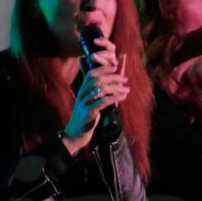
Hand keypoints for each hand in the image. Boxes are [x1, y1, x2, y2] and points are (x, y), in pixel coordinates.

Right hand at [62, 38, 129, 154]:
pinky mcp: (89, 112)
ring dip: (117, 87)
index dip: (103, 68)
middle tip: (125, 78)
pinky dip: (115, 97)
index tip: (115, 66)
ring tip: (127, 89)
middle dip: (113, 77)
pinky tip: (123, 96)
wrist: (74, 134)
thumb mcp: (88, 102)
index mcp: (82, 90)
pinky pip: (103, 102)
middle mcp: (82, 94)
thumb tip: (105, 84)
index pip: (91, 73)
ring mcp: (85, 103)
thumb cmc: (84, 118)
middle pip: (98, 79)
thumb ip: (95, 91)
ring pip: (102, 89)